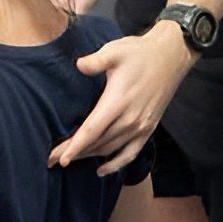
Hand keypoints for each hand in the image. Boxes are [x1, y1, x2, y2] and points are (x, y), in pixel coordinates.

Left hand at [48, 22, 195, 174]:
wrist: (171, 56)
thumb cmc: (139, 52)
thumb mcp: (115, 51)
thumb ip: (95, 61)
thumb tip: (79, 65)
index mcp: (118, 101)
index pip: (91, 130)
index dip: (74, 146)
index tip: (58, 158)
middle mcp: (130, 119)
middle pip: (97, 144)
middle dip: (74, 153)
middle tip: (51, 160)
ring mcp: (141, 126)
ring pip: (110, 149)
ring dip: (89, 156)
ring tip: (69, 159)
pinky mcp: (148, 128)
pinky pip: (130, 153)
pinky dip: (116, 164)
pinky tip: (102, 170)